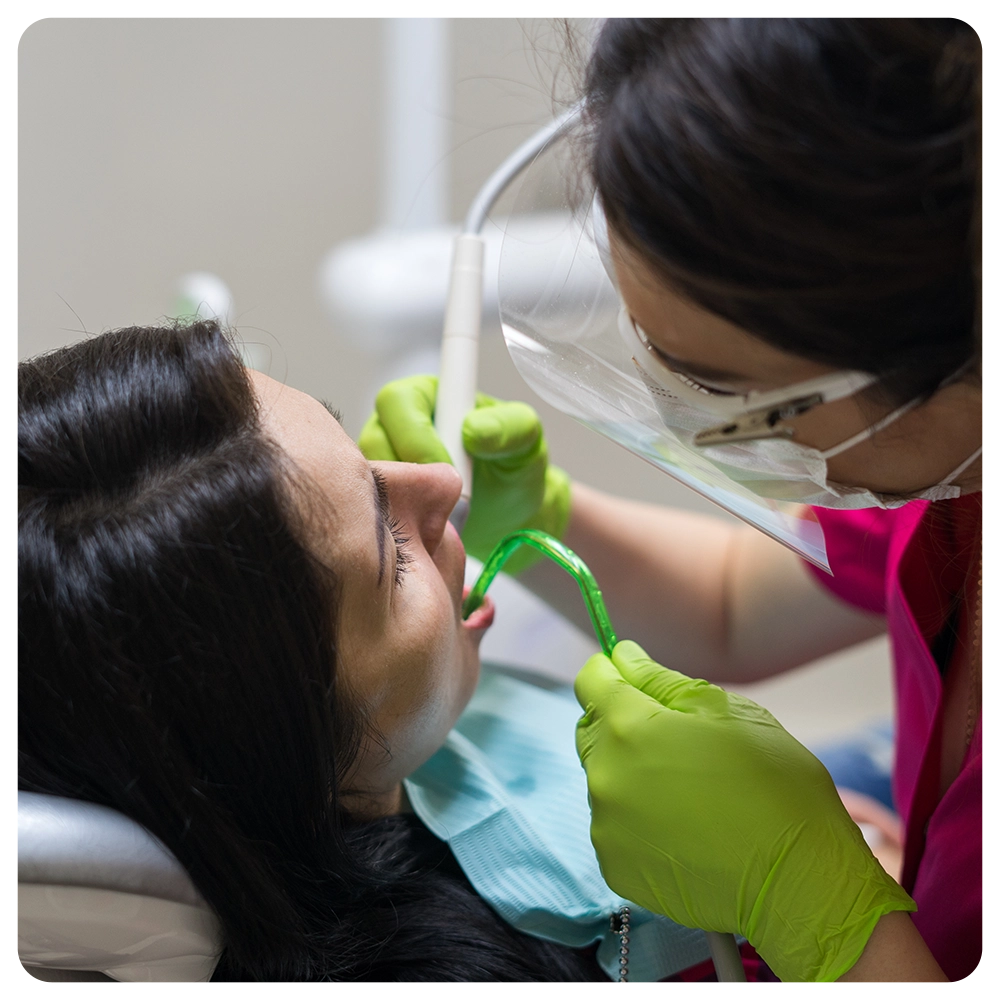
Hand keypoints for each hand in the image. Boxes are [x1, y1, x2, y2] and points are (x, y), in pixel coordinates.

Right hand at [358, 375, 570, 571]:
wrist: (507, 514)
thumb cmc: (514, 469)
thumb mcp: (526, 442)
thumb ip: (508, 428)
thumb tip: (473, 430)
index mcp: (428, 396)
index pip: (398, 402)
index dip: (414, 436)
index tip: (442, 468)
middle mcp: (398, 425)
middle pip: (372, 440)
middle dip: (402, 475)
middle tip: (437, 502)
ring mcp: (386, 461)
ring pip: (369, 478)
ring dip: (398, 501)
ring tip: (435, 520)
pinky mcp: (383, 496)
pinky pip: (373, 507)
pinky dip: (395, 522)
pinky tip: (424, 531)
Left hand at [574, 640, 914, 983]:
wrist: (798, 882)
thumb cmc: (774, 786)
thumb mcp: (727, 712)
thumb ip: (662, 681)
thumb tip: (623, 657)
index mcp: (631, 728)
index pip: (591, 681)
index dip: (611, 672)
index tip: (631, 675)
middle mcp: (605, 776)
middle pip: (592, 730)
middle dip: (621, 723)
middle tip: (674, 739)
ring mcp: (607, 826)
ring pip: (604, 779)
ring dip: (631, 773)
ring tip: (687, 790)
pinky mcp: (615, 866)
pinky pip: (613, 825)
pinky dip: (637, 819)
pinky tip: (681, 826)